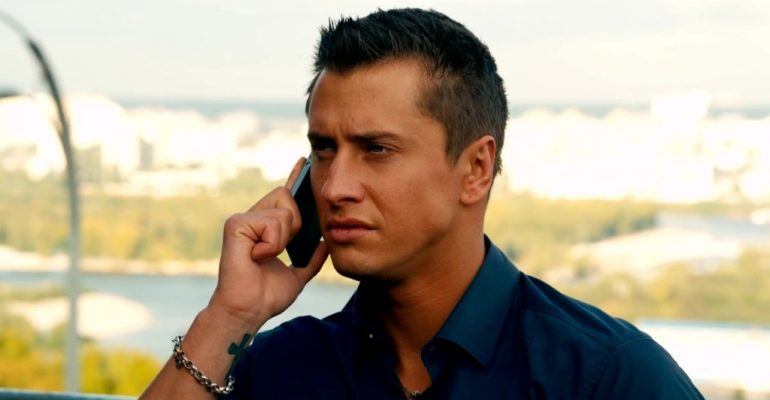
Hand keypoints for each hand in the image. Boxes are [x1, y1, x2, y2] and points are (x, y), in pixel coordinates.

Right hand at [209, 157, 327, 327]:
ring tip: (264, 256)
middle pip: (286, 197)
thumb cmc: (266, 296)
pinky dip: (271, 244)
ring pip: (283, 212)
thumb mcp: (297, 275)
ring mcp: (243, 219)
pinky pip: (271, 223)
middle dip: (294, 225)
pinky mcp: (236, 224)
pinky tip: (257, 256)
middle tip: (280, 249)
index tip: (305, 161)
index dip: (295, 178)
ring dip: (283, 239)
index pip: (284, 196)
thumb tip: (325, 244)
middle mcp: (253, 218)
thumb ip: (311, 260)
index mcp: (266, 227)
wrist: (249, 311)